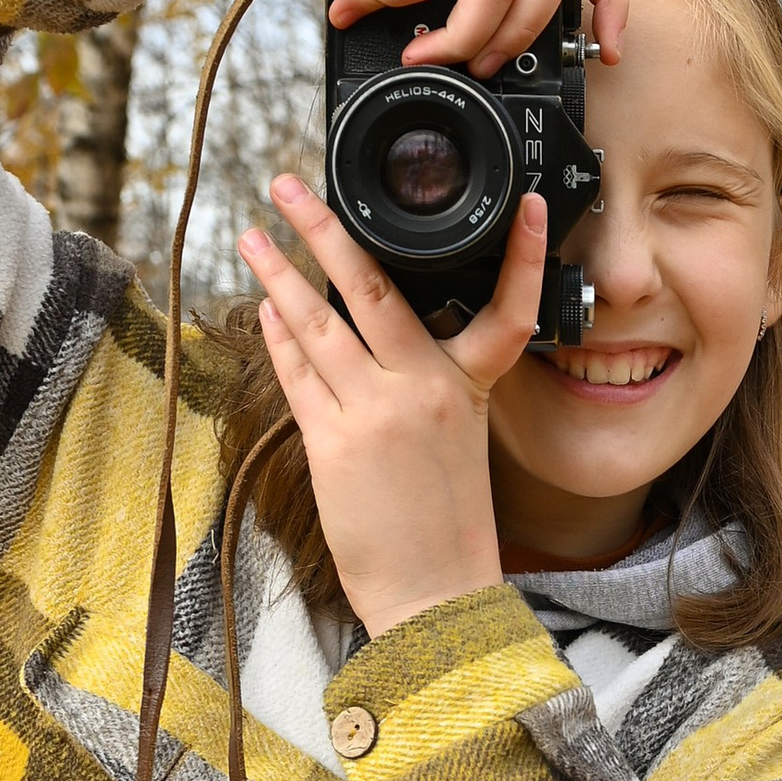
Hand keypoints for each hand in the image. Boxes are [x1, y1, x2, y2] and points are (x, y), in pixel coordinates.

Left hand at [241, 173, 543, 634]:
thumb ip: (424, 386)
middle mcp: (423, 391)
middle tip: (291, 184)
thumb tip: (371, 336)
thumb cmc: (445, 527)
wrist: (434, 595)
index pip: (506, 311)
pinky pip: (298, 374)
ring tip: (253, 235)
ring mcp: (374, 414)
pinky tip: (264, 307)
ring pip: (317, 324)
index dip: (524, 256)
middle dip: (325, 230)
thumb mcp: (459, 443)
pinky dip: (278, 336)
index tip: (528, 207)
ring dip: (278, 273)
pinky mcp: (332, 444)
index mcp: (468, 390)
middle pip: (371, 291)